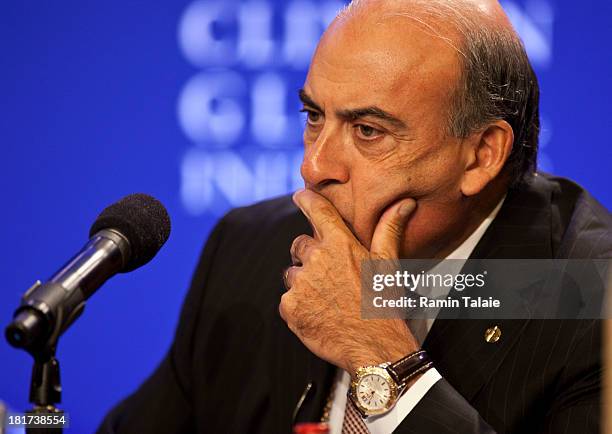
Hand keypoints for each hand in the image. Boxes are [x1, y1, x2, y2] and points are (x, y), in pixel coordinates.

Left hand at [279, 189, 419, 373]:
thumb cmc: (384, 305)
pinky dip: (298, 306)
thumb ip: (389, 229)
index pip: (317, 210)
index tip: (300, 195)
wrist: (376, 348)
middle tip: (329, 276)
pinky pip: (287, 299)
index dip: (306, 199)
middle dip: (309, 256)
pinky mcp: (290, 307)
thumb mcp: (388, 264)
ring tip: (327, 300)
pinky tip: (319, 315)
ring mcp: (301, 284)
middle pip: (299, 245)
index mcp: (340, 244)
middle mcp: (317, 259)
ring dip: (303, 283)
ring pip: (292, 275)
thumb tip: (403, 203)